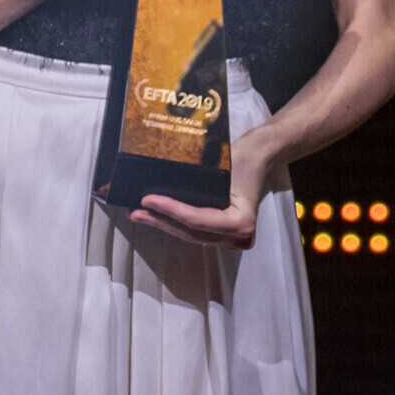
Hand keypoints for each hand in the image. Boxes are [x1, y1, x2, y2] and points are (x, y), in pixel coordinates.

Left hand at [131, 132, 269, 249]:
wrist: (258, 155)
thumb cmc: (241, 157)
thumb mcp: (220, 167)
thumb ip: (195, 183)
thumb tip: (157, 187)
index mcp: (241, 222)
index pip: (198, 221)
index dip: (170, 212)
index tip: (148, 200)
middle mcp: (238, 237)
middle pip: (192, 232)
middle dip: (161, 221)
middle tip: (135, 211)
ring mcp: (232, 239)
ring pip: (191, 235)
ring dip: (164, 224)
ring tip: (139, 214)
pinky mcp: (224, 234)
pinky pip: (196, 231)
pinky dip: (176, 224)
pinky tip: (156, 217)